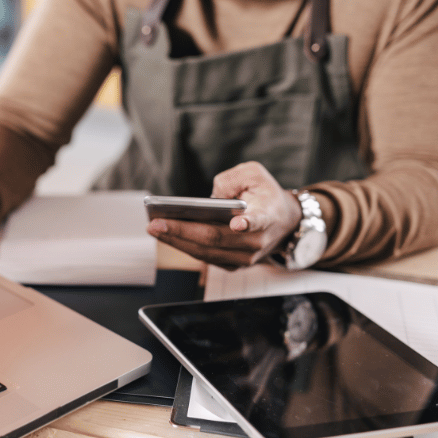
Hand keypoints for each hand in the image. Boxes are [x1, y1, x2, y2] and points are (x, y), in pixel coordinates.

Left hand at [147, 162, 302, 269]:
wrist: (284, 222)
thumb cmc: (265, 195)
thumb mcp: (254, 174)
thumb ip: (232, 179)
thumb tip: (211, 198)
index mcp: (267, 215)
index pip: (259, 221)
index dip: (249, 223)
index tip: (238, 223)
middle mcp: (256, 241)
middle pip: (216, 239)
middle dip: (182, 231)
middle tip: (155, 223)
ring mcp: (244, 257)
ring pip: (206, 252)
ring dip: (176, 241)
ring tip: (153, 228)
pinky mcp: (233, 264)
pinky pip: (204, 256)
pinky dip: (183, 245)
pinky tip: (164, 234)